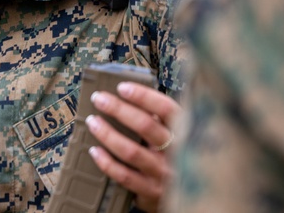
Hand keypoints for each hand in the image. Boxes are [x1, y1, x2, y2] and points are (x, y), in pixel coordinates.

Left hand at [83, 81, 179, 212]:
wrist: (191, 195)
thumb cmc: (174, 154)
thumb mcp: (176, 134)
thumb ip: (158, 118)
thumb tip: (124, 95)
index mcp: (186, 132)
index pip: (166, 109)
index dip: (143, 96)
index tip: (121, 88)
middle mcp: (178, 153)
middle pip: (146, 126)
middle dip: (118, 109)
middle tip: (99, 99)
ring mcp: (164, 174)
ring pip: (131, 151)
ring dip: (107, 134)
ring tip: (92, 121)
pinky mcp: (151, 192)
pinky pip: (124, 176)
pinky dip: (106, 162)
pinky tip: (95, 150)